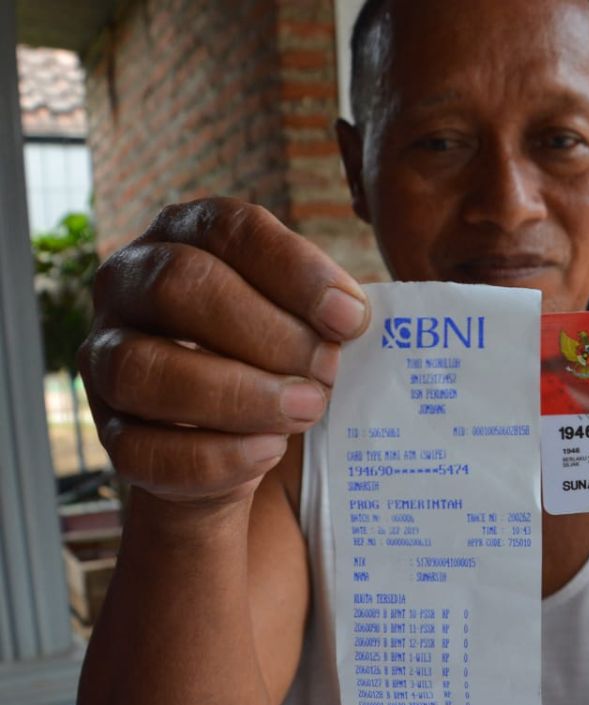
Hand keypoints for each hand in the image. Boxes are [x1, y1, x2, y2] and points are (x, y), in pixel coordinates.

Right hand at [79, 198, 369, 506]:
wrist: (241, 444)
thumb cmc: (281, 358)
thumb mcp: (304, 318)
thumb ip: (324, 310)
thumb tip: (349, 316)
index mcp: (183, 236)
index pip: (230, 229)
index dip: (295, 270)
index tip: (349, 317)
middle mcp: (128, 285)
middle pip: (179, 285)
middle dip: (267, 333)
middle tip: (327, 369)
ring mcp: (105, 359)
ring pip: (144, 369)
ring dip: (238, 395)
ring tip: (305, 410)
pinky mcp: (109, 434)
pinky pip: (143, 451)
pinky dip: (215, 456)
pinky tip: (267, 450)